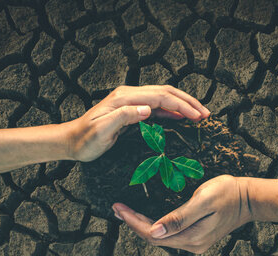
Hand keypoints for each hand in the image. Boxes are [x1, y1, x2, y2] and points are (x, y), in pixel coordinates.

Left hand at [61, 85, 209, 161]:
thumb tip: (148, 109)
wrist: (71, 141)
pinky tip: (182, 117)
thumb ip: (124, 117)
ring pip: (163, 96)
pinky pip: (156, 106)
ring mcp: (130, 100)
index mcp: (124, 98)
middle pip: (165, 92)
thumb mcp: (101, 131)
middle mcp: (129, 94)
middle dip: (188, 101)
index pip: (160, 96)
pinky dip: (172, 110)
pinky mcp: (131, 109)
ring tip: (200, 114)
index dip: (181, 105)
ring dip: (182, 104)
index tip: (198, 116)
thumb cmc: (85, 140)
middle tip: (206, 114)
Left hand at [112, 175, 251, 253]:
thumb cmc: (227, 193)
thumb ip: (180, 217)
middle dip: (133, 224)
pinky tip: (146, 218)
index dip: (133, 222)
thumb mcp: (203, 201)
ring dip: (141, 225)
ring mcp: (194, 242)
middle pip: (154, 238)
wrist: (249, 198)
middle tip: (116, 208)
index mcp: (191, 236)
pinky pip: (169, 235)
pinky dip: (154, 226)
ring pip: (160, 237)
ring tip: (125, 213)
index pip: (153, 234)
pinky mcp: (197, 236)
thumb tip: (154, 230)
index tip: (118, 209)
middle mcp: (191, 244)